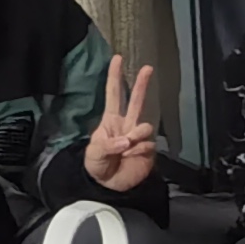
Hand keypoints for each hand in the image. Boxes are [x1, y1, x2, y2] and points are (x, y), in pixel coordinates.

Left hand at [81, 55, 162, 194]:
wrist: (109, 185)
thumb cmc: (97, 165)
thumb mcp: (94, 154)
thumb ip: (108, 145)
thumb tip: (126, 139)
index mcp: (110, 120)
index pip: (114, 94)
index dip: (115, 77)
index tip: (117, 58)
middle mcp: (127, 124)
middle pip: (137, 100)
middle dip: (142, 84)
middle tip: (148, 67)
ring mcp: (139, 136)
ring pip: (145, 126)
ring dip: (136, 136)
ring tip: (126, 148)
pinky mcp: (149, 150)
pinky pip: (148, 145)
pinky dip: (139, 152)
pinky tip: (132, 158)